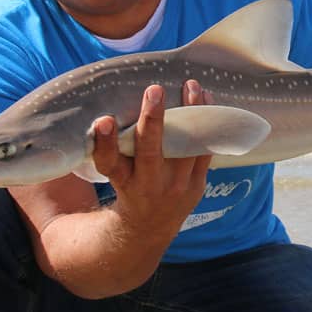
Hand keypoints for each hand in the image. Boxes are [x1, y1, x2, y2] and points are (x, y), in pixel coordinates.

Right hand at [89, 80, 212, 244]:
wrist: (149, 227)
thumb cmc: (127, 186)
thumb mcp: (114, 172)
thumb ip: (113, 147)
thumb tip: (103, 103)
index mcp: (122, 182)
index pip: (109, 163)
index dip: (105, 143)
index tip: (103, 120)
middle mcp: (148, 185)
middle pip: (150, 152)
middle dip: (152, 121)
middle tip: (154, 89)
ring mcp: (176, 186)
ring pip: (185, 147)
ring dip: (191, 113)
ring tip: (191, 85)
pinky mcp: (197, 184)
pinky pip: (205, 151)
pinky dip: (208, 124)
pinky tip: (208, 98)